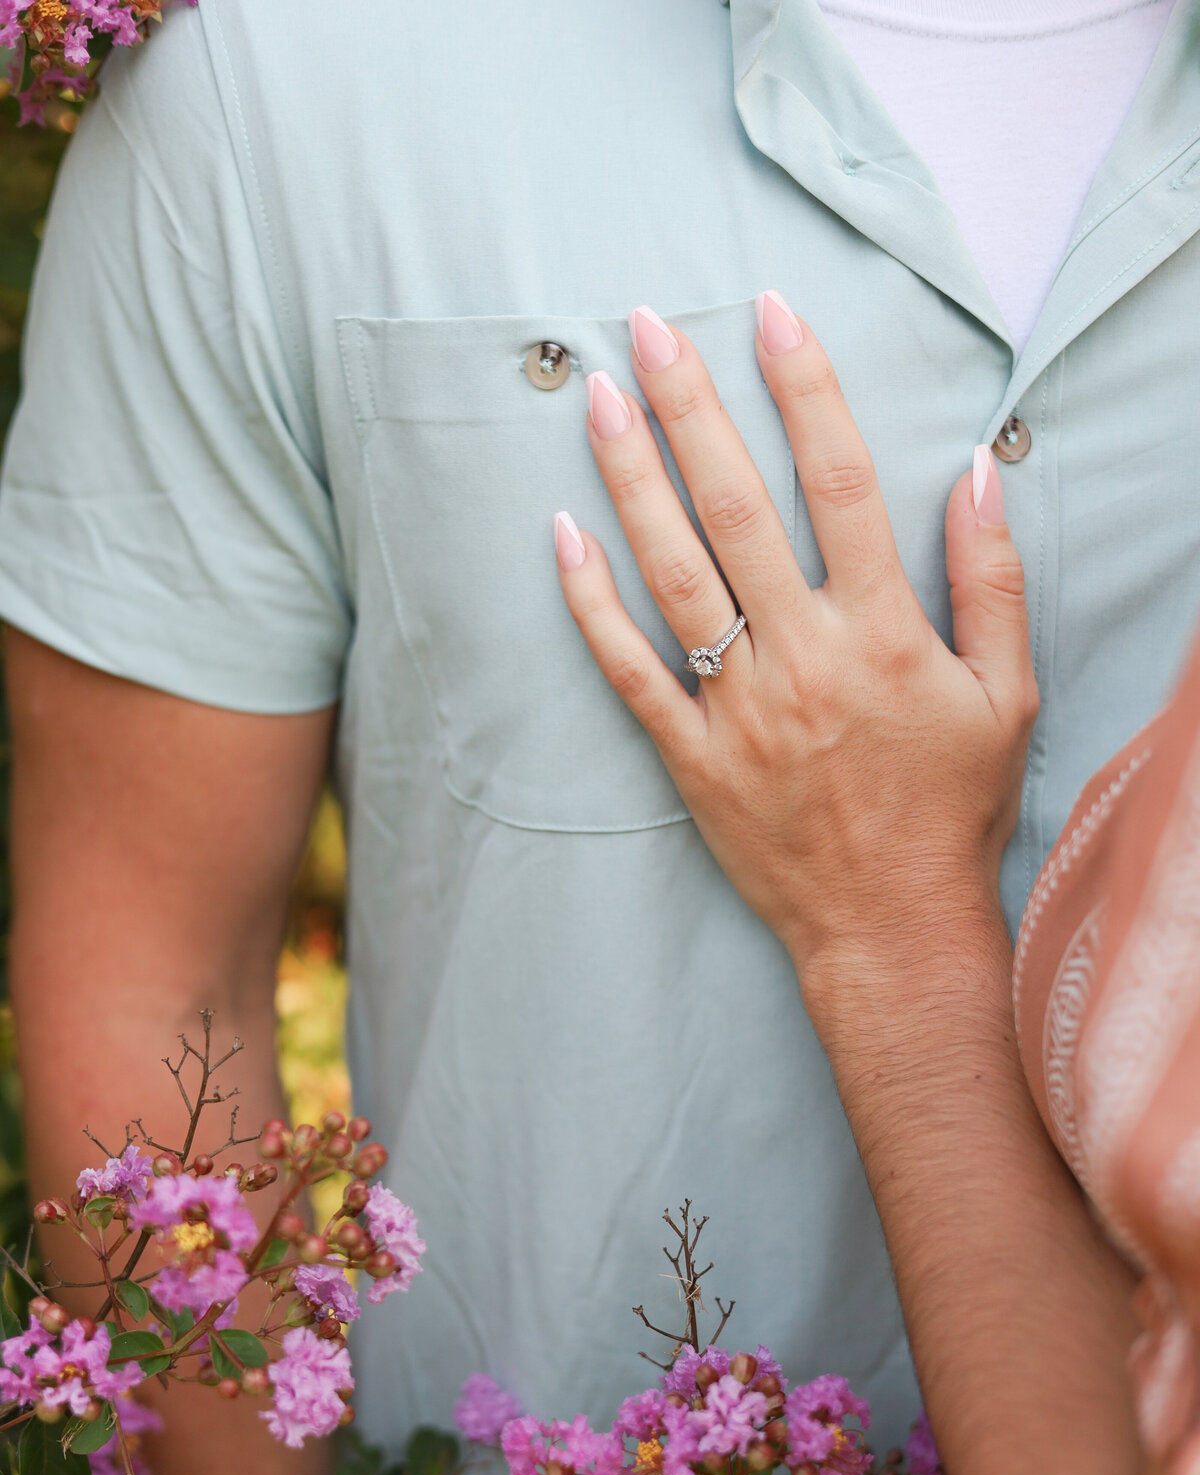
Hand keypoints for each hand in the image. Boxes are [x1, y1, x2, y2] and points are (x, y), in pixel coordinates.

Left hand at [554, 294, 1037, 1016]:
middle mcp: (803, 659)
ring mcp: (737, 709)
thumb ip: (990, 581)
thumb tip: (974, 471)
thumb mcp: (1006, 695)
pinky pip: (629, 671)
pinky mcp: (691, 758)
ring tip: (601, 400)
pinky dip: (591, 605)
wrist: (891, 928)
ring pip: (672, 575)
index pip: (842, 484)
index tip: (771, 314)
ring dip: (632, 481)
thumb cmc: (950, 809)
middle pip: (738, 510)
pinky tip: (560, 537)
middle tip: (648, 325)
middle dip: (693, 408)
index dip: (805, 389)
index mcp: (883, 634)